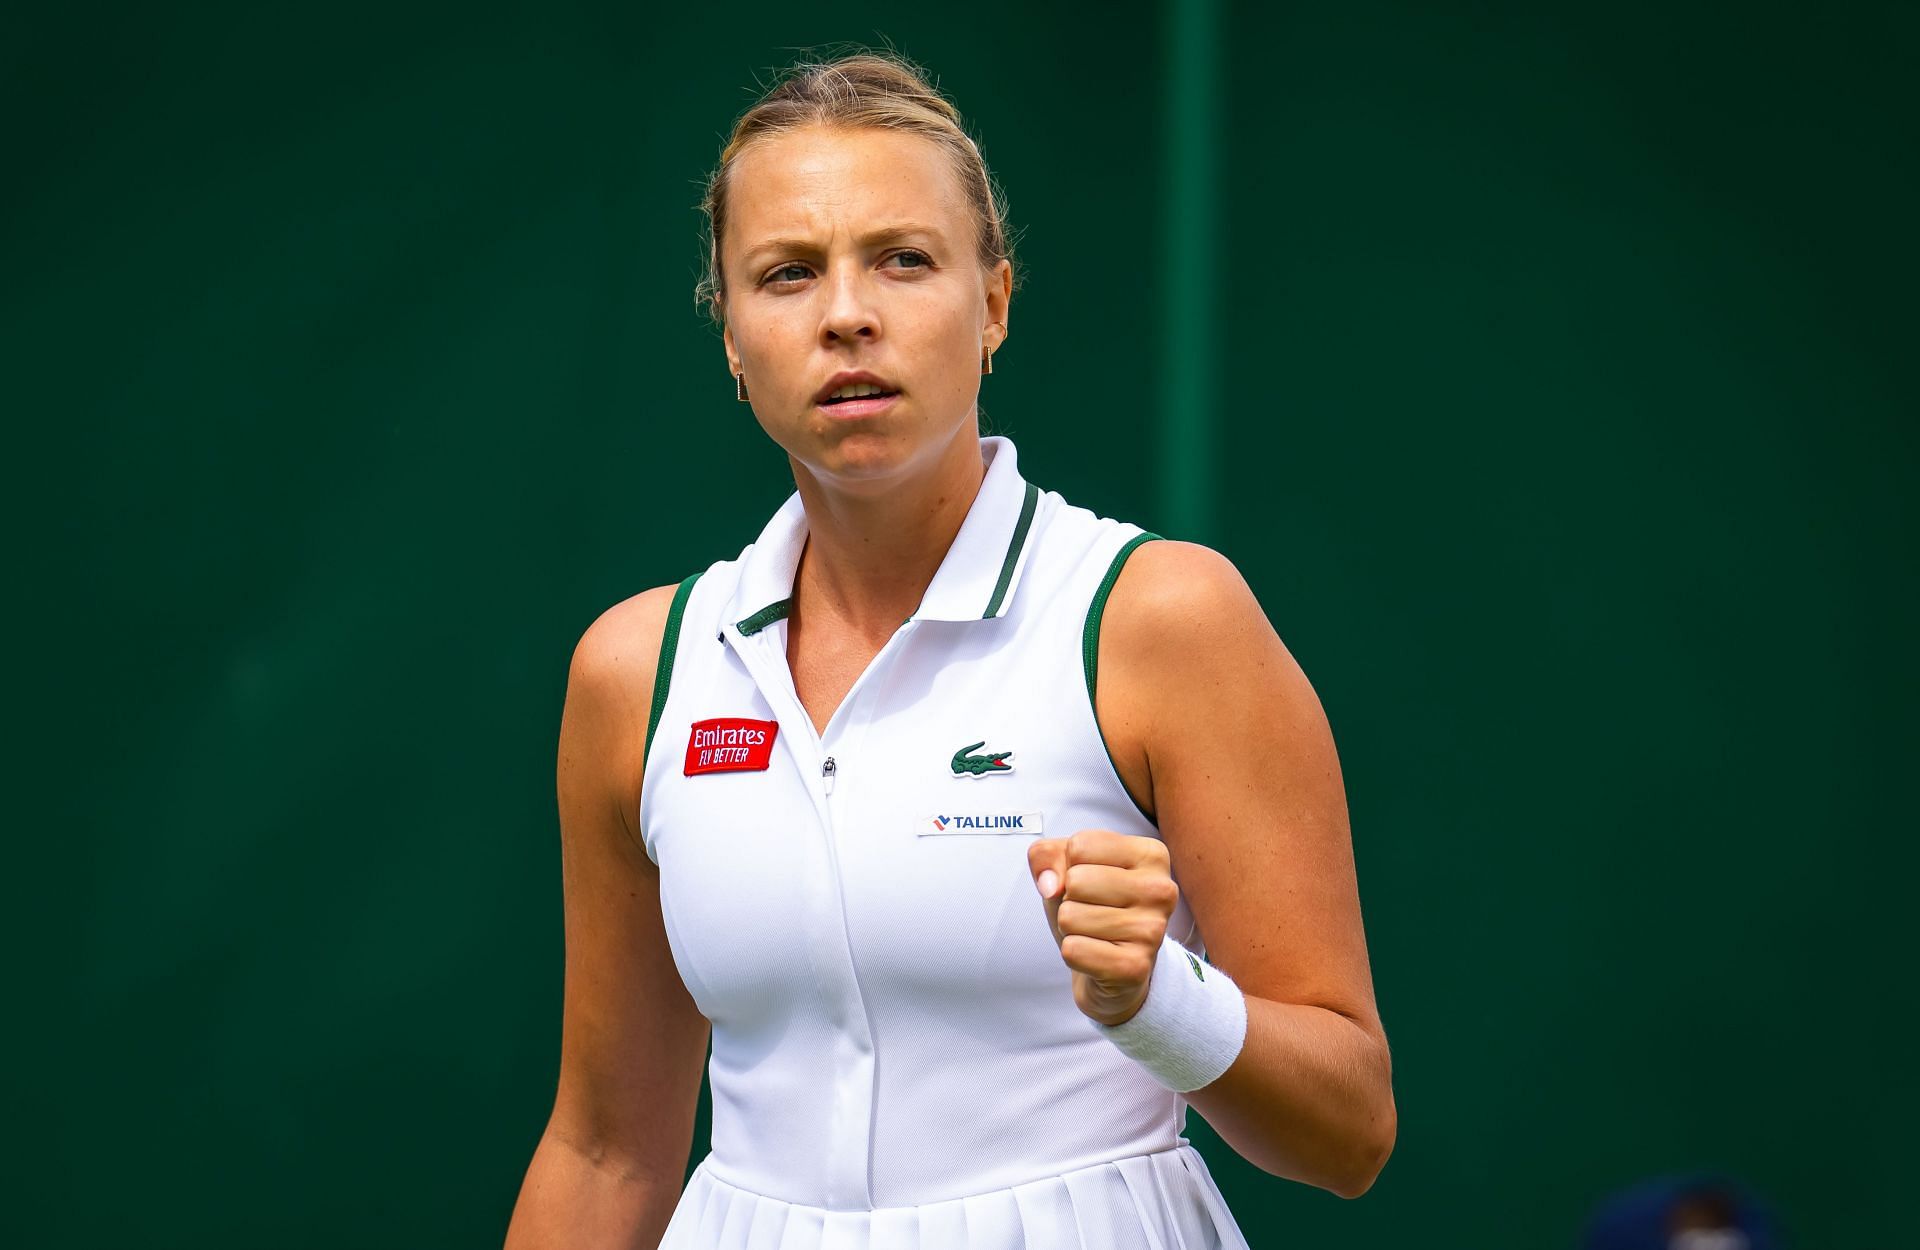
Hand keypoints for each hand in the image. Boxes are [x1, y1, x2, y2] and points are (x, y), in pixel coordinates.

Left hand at [1027, 830, 1179, 1026]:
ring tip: (1095, 933)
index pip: (1080, 846)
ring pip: (1070, 916)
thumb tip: (1049, 885)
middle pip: (1076, 880)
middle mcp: (1161, 890)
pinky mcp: (1136, 967)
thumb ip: (1047, 855)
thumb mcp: (1067, 867)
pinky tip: (1096, 955)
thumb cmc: (1091, 906)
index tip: (1092, 882)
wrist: (1113, 968)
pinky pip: (1073, 950)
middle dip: (1069, 899)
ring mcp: (1153, 930)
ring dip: (1071, 928)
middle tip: (1092, 912)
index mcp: (1152, 854)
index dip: (1070, 867)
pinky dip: (1072, 954)